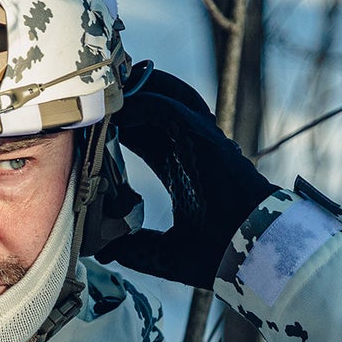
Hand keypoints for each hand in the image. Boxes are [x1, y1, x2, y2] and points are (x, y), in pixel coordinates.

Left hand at [98, 67, 275, 287]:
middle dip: (123, 97)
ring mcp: (200, 139)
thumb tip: (100, 250)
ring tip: (104, 87)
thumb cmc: (216, 253)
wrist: (251, 254)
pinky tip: (117, 108)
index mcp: (181, 168)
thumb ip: (131, 247)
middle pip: (152, 107)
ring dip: (134, 90)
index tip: (89, 123)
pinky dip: (143, 102)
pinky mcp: (205, 137)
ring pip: (164, 97)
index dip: (117, 124)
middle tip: (91, 93)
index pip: (143, 133)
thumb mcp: (162, 252)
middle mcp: (190, 148)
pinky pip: (169, 108)